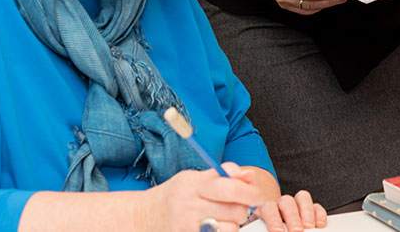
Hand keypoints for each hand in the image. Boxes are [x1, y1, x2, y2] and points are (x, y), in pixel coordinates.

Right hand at [141, 163, 260, 230]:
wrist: (141, 217)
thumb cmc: (172, 196)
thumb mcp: (192, 178)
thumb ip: (222, 174)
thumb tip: (249, 174)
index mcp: (193, 185)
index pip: (229, 187)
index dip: (250, 192)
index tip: (258, 196)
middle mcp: (189, 206)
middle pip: (234, 210)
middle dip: (243, 210)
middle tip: (238, 210)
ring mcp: (187, 227)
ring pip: (229, 229)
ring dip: (232, 226)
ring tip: (224, 221)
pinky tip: (216, 229)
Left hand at [256, 190, 327, 230]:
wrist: (279, 229)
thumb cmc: (268, 231)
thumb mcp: (266, 230)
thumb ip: (266, 230)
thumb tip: (279, 231)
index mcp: (267, 210)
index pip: (268, 208)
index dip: (273, 219)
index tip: (278, 231)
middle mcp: (282, 204)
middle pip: (287, 202)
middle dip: (292, 217)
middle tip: (296, 230)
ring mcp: (297, 204)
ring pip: (302, 198)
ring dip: (307, 213)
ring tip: (309, 227)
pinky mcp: (312, 209)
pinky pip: (317, 206)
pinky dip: (319, 215)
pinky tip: (320, 225)